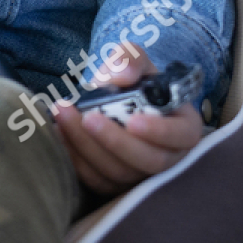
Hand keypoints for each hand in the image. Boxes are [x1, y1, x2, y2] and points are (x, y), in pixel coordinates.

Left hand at [51, 51, 202, 196]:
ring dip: (88, 147)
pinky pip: (96, 180)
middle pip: (148, 161)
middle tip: (88, 118)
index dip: (160, 132)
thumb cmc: (131, 81)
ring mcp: (141, 174)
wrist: (109, 100)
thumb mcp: (133, 60)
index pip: (182, 136)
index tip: (132, 121)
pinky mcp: (115, 183)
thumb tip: (122, 75)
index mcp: (182, 126)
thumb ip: (130, 59)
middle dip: (115, 141)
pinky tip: (59, 134)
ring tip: (64, 116)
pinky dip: (75, 158)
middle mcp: (167, 156)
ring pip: (119, 173)